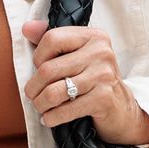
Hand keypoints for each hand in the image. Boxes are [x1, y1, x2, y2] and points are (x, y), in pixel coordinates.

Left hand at [21, 20, 148, 145]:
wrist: (121, 108)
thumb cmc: (92, 79)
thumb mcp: (76, 54)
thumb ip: (51, 40)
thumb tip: (27, 28)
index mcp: (94, 36)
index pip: (52, 39)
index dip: (38, 56)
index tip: (40, 68)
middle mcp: (101, 52)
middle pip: (48, 68)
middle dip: (33, 87)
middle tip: (32, 95)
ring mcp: (104, 75)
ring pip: (54, 92)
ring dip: (40, 104)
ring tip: (40, 107)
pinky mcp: (104, 99)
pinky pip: (66, 110)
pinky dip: (52, 117)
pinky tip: (49, 119)